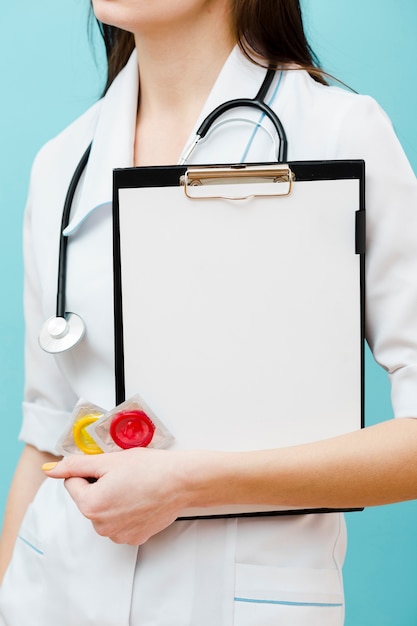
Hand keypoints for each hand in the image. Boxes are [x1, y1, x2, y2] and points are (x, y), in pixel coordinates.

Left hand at [43, 448, 192, 544]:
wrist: (182, 482)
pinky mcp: (133, 538)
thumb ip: (76, 465)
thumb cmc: (150, 469)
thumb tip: (51, 470)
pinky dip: (126, 510)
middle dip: (100, 485)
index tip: (109, 467)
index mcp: (90, 505)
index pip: (73, 482)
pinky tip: (141, 499)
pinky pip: (119, 522)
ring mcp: (118, 535)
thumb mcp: (109, 460)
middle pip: (88, 499)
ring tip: (134, 487)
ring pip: (103, 511)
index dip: (90, 470)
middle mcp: (101, 526)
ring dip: (113, 498)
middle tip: (124, 475)